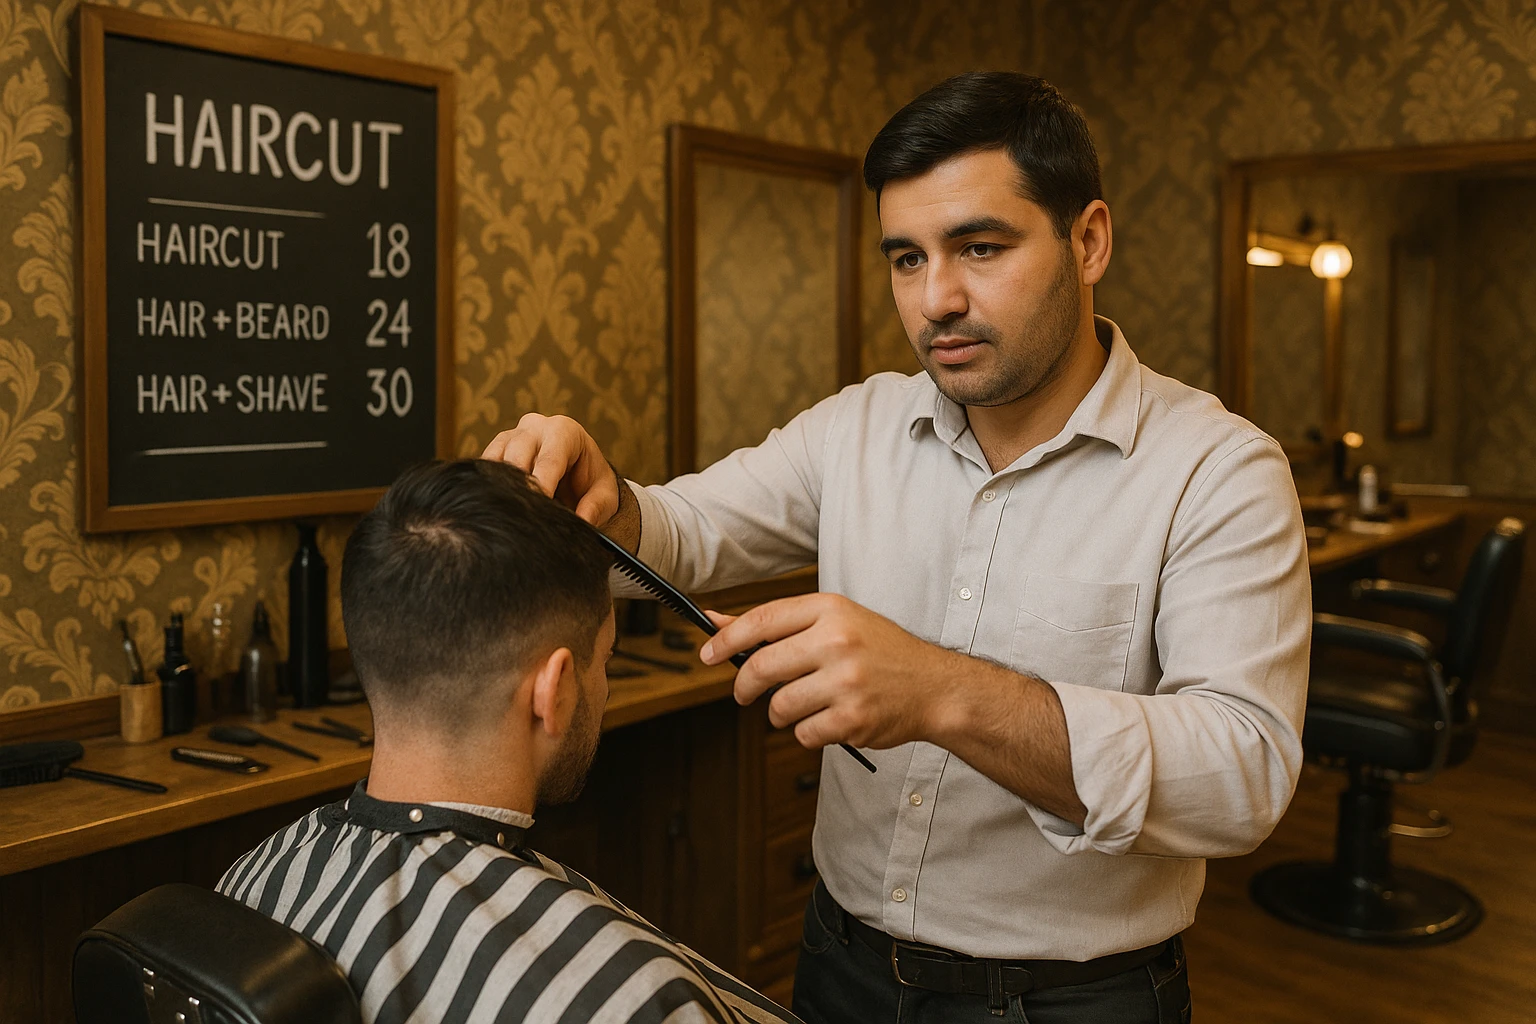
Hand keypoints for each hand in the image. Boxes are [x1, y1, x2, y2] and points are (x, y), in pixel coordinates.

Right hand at [482, 413, 617, 525]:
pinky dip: (486, 485)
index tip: (539, 507)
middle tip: (520, 515)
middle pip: (518, 454)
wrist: (577, 471)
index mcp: (565, 431)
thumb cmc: (591, 480)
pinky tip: (491, 506)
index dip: (542, 486)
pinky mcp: (496, 448)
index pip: (550, 459)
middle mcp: (536, 426)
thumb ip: (596, 507)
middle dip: (519, 485)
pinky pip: (484, 465)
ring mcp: (512, 435)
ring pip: (496, 458)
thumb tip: (581, 522)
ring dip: (499, 485)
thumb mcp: (605, 494)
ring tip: (504, 513)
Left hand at [701, 594, 958, 751]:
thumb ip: (778, 624)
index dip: (727, 639)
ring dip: (782, 714)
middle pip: (762, 667)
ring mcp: (846, 681)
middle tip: (744, 694)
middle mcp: (837, 641)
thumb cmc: (880, 652)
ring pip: (779, 707)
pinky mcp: (853, 718)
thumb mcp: (835, 622)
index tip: (708, 653)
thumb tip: (716, 621)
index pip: (762, 620)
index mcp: (830, 610)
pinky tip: (831, 720)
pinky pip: (804, 734)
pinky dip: (809, 732)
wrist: (934, 687)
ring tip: (805, 706)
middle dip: (745, 686)